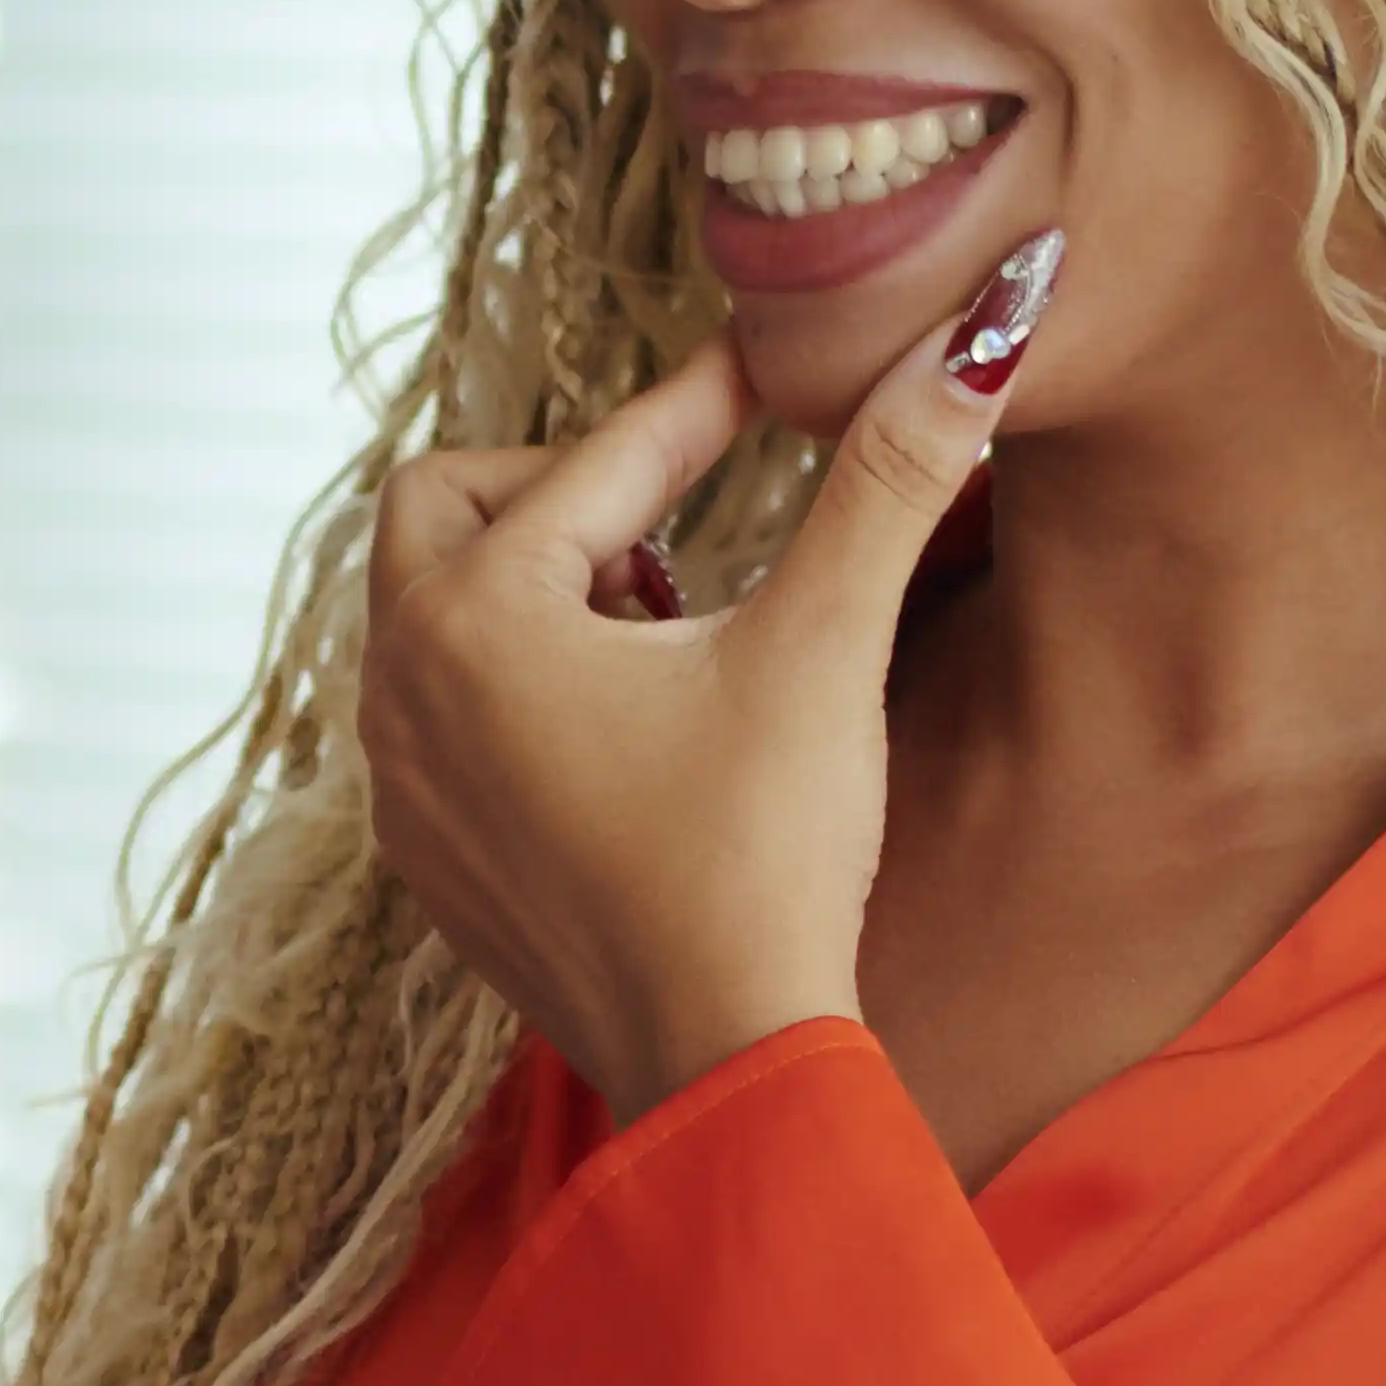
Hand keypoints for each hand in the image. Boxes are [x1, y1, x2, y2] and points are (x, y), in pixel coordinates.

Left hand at [358, 234, 1048, 1118]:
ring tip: (662, 630)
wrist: (725, 1056)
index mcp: (476, 615)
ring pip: (430, 611)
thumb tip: (986, 329)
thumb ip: (890, 477)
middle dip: (561, 491)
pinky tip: (627, 727)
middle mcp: (400, 686)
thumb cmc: (765, 853)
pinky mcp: (427, 854)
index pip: (599, 460)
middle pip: (445, 504)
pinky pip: (436, 716)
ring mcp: (399, 780)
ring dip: (534, 589)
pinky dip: (512, 687)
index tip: (768, 370)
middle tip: (675, 530)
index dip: (700, 407)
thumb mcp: (824, 646)